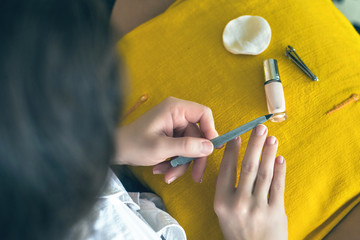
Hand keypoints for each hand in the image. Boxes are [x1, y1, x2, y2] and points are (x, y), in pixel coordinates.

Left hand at [114, 97, 218, 182]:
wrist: (115, 151)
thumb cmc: (134, 145)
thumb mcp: (161, 148)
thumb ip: (187, 147)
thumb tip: (211, 147)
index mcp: (175, 109)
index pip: (203, 114)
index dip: (211, 131)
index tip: (211, 150)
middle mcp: (177, 115)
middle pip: (198, 136)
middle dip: (194, 158)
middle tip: (196, 177)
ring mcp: (173, 126)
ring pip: (190, 147)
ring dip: (181, 164)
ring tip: (167, 175)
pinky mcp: (170, 137)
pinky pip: (181, 150)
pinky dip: (174, 163)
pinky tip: (161, 170)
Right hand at [214, 124, 287, 239]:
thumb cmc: (237, 233)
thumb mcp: (223, 213)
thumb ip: (227, 190)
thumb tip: (236, 162)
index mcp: (222, 202)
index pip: (227, 170)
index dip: (233, 151)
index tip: (237, 136)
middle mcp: (239, 203)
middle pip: (248, 167)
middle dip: (255, 145)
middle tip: (260, 128)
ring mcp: (258, 208)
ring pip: (265, 174)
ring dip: (269, 154)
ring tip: (272, 139)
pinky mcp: (276, 212)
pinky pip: (278, 186)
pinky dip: (279, 170)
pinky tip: (280, 159)